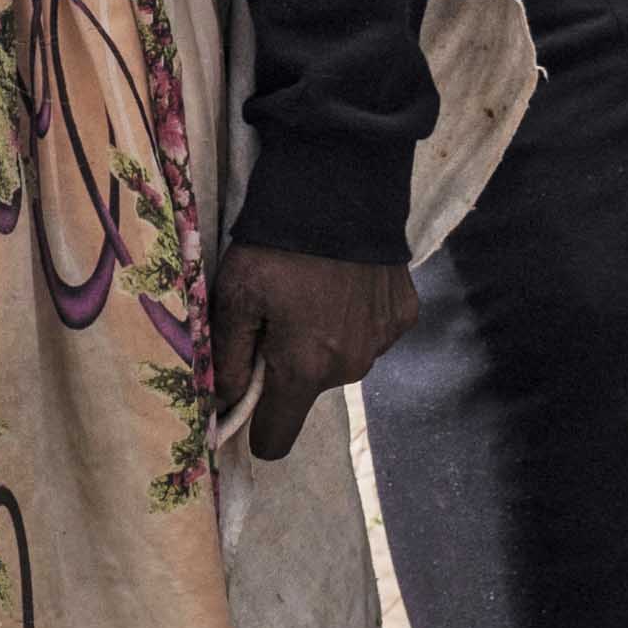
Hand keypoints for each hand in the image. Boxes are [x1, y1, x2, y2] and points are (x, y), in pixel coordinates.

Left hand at [211, 243, 416, 459]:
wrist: (342, 190)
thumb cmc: (276, 246)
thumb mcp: (235, 295)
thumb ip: (227, 357)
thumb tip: (223, 402)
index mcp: (304, 370)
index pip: (276, 438)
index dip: (256, 426)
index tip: (245, 399)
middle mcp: (350, 368)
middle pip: (307, 389)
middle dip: (288, 365)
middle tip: (275, 314)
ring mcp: (382, 342)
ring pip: (340, 361)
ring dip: (323, 340)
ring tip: (311, 290)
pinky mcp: (404, 315)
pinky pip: (370, 332)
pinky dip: (354, 316)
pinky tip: (344, 280)